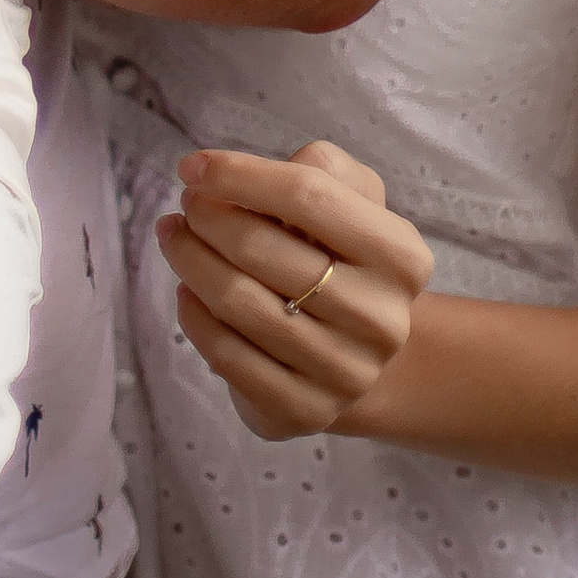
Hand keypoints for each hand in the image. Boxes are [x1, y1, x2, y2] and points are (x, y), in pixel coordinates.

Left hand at [157, 140, 433, 438]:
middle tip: (186, 207)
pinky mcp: (304, 410)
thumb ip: (320, 168)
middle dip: (207, 218)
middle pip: (262, 251)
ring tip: (176, 238)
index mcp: (401, 256)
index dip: (240, 174)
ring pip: (238, 303)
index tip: (192, 167)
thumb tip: (241, 177)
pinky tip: (187, 291)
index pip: (308, 195)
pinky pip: (227, 355)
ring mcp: (346, 373)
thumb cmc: (343, 258)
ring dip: (190, 261)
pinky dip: (195, 316)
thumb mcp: (354, 200)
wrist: (360, 351)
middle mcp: (382, 320)